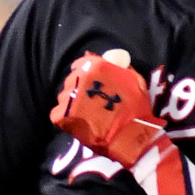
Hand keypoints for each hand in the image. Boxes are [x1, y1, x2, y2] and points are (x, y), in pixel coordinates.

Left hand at [50, 49, 165, 167]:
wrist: (128, 138)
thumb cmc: (136, 109)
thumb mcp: (135, 81)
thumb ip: (119, 65)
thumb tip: (108, 55)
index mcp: (96, 66)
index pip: (82, 63)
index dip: (88, 74)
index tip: (94, 84)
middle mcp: (78, 77)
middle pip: (73, 80)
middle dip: (81, 89)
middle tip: (93, 102)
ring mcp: (68, 96)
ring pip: (66, 96)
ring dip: (74, 103)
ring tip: (87, 115)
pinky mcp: (62, 115)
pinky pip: (58, 113)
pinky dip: (66, 117)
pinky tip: (79, 123)